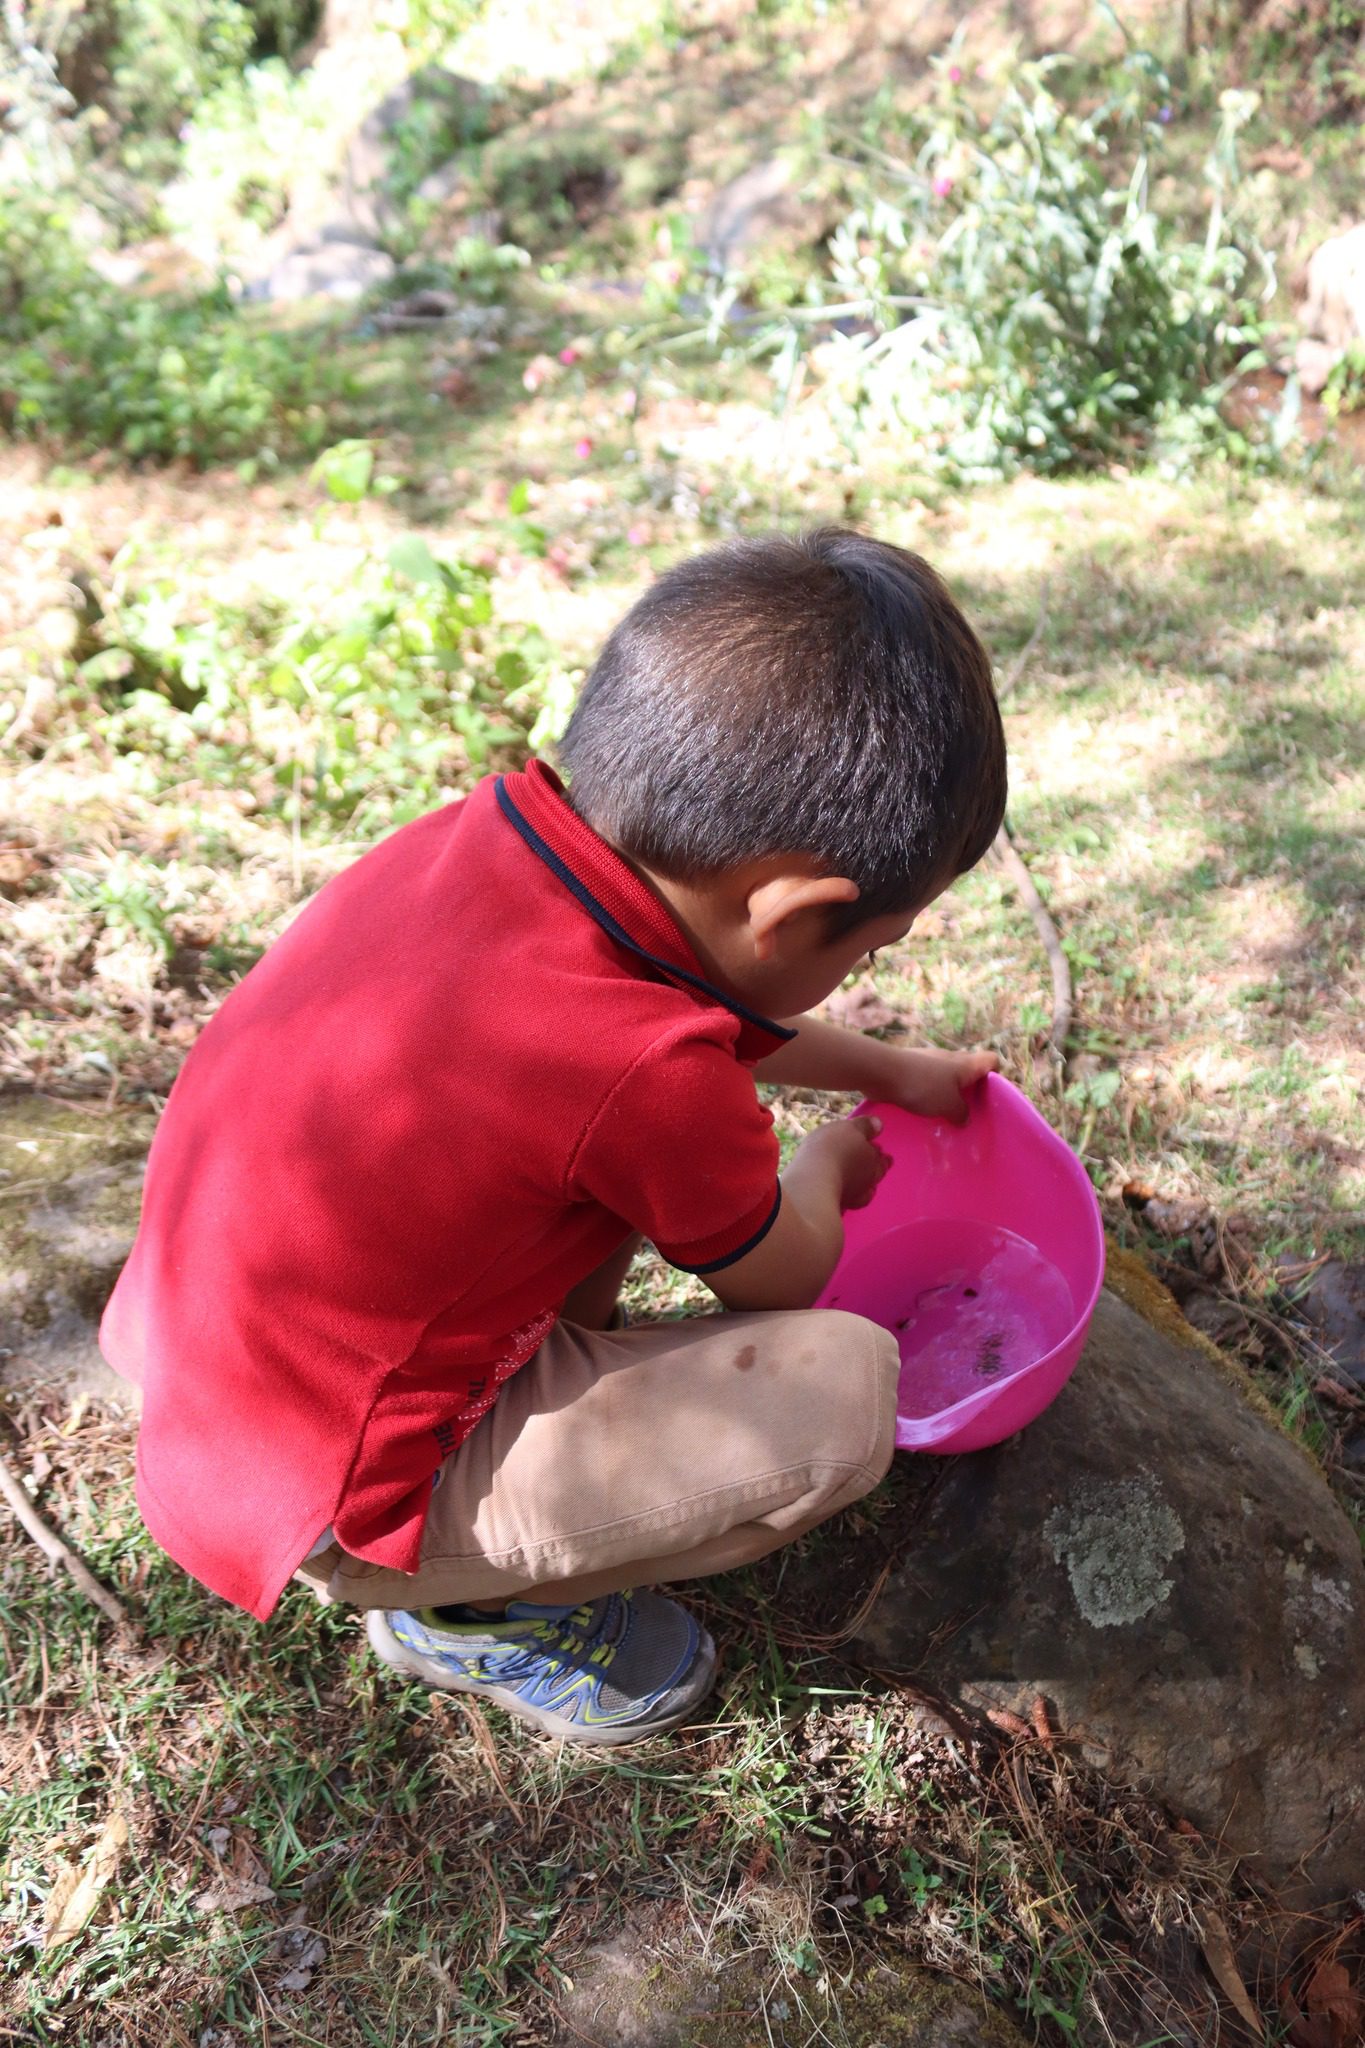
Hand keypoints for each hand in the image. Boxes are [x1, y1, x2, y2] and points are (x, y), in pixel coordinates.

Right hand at [790, 1114, 889, 1211]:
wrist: (811, 1182)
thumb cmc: (830, 1150)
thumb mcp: (847, 1129)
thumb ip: (865, 1127)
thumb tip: (879, 1124)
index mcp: (872, 1160)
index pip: (880, 1158)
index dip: (877, 1153)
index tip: (875, 1148)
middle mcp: (867, 1181)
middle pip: (876, 1175)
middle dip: (875, 1168)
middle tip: (871, 1163)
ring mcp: (854, 1198)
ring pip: (865, 1192)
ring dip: (863, 1185)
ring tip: (857, 1181)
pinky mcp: (838, 1208)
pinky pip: (847, 1202)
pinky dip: (846, 1198)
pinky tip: (841, 1196)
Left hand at [877, 1046, 997, 1125]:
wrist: (882, 1072)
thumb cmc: (922, 1086)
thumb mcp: (948, 1104)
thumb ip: (961, 1113)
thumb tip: (964, 1118)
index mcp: (965, 1064)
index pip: (991, 1060)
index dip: (995, 1075)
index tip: (989, 1096)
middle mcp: (949, 1058)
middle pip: (968, 1069)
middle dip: (969, 1088)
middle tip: (966, 1111)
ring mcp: (928, 1062)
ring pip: (946, 1076)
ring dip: (947, 1092)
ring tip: (944, 1114)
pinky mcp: (910, 1068)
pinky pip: (926, 1081)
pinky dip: (928, 1093)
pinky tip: (922, 1109)